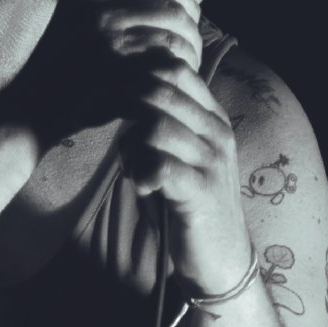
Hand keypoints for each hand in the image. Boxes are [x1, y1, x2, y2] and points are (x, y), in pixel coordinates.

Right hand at [9, 0, 207, 145]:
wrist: (34, 108)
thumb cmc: (72, 66)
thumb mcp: (100, 20)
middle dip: (190, 10)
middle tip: (191, 36)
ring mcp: (101, 24)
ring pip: (175, 18)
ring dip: (191, 40)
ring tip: (189, 59)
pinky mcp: (113, 59)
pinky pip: (168, 51)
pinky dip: (182, 63)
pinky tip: (181, 76)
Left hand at [122, 64, 254, 296]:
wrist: (222, 256)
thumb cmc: (189, 202)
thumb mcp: (178, 155)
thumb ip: (156, 125)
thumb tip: (116, 101)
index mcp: (212, 116)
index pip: (175, 69)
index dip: (134, 74)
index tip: (107, 97)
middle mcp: (217, 131)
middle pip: (160, 90)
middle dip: (121, 105)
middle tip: (105, 129)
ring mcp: (213, 160)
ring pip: (155, 126)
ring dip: (130, 146)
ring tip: (133, 168)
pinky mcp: (203, 191)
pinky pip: (159, 165)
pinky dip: (139, 173)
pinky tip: (142, 186)